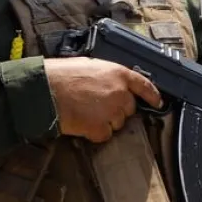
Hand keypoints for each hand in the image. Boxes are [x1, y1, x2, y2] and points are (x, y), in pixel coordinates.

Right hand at [44, 57, 162, 143]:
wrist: (44, 90)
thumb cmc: (60, 75)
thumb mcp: (88, 65)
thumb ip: (106, 76)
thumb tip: (110, 84)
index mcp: (118, 74)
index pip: (144, 85)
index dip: (152, 95)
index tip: (158, 103)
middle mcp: (120, 93)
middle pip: (128, 108)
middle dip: (116, 110)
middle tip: (95, 106)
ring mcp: (112, 111)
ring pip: (117, 123)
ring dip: (104, 122)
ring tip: (84, 112)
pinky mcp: (101, 128)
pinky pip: (104, 135)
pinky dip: (94, 133)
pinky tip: (81, 123)